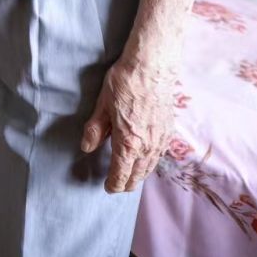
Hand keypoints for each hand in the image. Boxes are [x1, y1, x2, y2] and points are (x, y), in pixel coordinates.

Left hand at [81, 58, 176, 192]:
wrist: (152, 68)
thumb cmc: (125, 84)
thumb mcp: (102, 106)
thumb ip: (95, 130)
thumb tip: (87, 147)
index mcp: (128, 143)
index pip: (120, 174)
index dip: (113, 184)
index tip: (108, 188)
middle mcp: (147, 147)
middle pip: (137, 175)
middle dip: (126, 183)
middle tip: (117, 185)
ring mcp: (161, 140)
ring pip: (150, 167)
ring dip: (140, 175)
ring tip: (131, 177)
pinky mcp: (169, 131)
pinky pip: (159, 155)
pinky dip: (151, 162)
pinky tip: (147, 159)